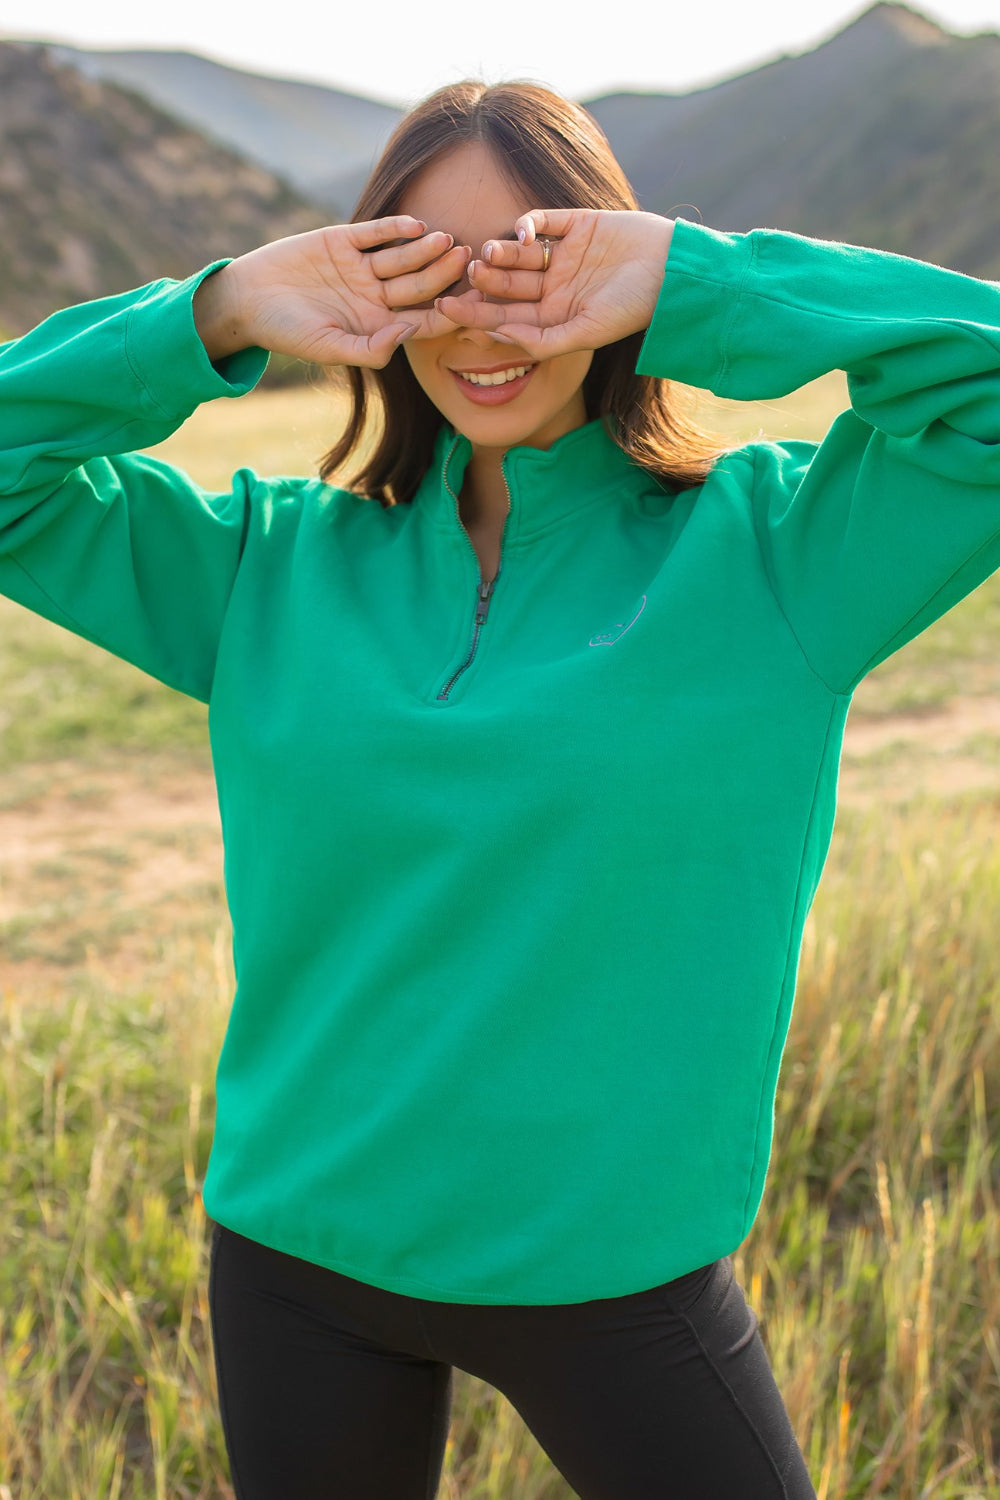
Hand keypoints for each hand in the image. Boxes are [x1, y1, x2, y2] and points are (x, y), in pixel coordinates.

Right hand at [193, 217, 471, 367]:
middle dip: (443, 274)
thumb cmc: (287, 333)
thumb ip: (368, 350)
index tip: (473, 308)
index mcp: (378, 326)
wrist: (247, 299)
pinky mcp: (343, 241)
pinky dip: (394, 228)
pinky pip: (375, 233)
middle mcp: (375, 296)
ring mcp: (361, 267)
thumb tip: (405, 335)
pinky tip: (416, 225)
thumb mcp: (328, 348)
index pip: (423, 321)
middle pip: (419, 285)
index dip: (448, 314)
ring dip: (426, 249)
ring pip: (402, 257)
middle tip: (468, 260)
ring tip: (448, 240)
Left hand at [435, 209, 674, 359]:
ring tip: (488, 254)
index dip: (473, 314)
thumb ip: (543, 341)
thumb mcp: (586, 333)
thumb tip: (499, 337)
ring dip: (500, 253)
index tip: (445, 308)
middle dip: (483, 282)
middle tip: (464, 275)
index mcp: (552, 318)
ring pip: (518, 253)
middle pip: (506, 285)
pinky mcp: (576, 224)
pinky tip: (521, 232)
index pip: (504, 317)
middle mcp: (554, 287)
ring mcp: (563, 255)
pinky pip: (542, 221)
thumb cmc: (632, 309)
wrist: (673, 270)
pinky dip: (527, 223)